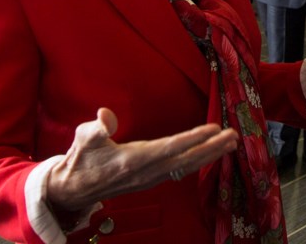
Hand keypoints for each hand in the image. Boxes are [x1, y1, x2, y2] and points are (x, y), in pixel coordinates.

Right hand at [46, 108, 237, 211]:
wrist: (72, 190)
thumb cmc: (80, 160)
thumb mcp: (83, 139)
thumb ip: (96, 128)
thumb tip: (104, 115)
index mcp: (132, 160)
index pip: (168, 147)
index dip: (192, 139)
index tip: (212, 129)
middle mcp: (146, 172)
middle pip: (185, 159)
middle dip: (211, 148)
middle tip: (234, 136)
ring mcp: (150, 179)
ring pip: (186, 166)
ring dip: (210, 155)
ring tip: (230, 143)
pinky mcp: (151, 181)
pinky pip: (180, 171)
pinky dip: (198, 162)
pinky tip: (210, 155)